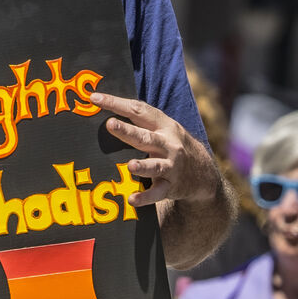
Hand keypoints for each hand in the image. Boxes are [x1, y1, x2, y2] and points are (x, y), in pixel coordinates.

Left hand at [90, 93, 219, 207]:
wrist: (201, 172)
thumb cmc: (171, 146)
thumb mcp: (162, 129)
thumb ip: (139, 122)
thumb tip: (105, 114)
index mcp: (163, 125)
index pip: (139, 110)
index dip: (117, 103)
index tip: (96, 98)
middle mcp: (168, 144)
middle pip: (146, 137)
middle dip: (128, 131)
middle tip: (110, 124)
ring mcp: (171, 165)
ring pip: (155, 166)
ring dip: (143, 166)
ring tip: (131, 166)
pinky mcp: (171, 186)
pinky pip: (157, 192)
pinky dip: (145, 197)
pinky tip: (132, 200)